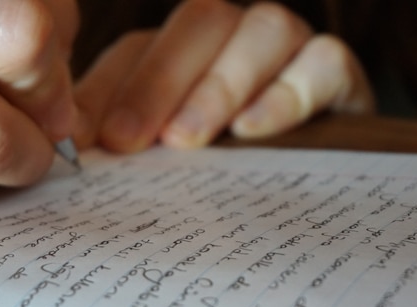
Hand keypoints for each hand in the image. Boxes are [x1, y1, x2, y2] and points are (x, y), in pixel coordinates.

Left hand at [74, 0, 374, 151]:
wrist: (320, 171)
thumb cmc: (232, 163)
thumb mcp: (175, 151)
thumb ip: (133, 139)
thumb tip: (79, 149)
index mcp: (188, 49)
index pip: (140, 48)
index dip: (108, 87)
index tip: (86, 140)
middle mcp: (237, 35)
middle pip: (198, 25)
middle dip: (157, 82)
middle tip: (127, 140)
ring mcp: (293, 45)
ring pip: (263, 30)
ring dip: (218, 85)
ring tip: (185, 140)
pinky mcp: (337, 70)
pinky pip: (324, 63)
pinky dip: (288, 94)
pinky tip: (253, 130)